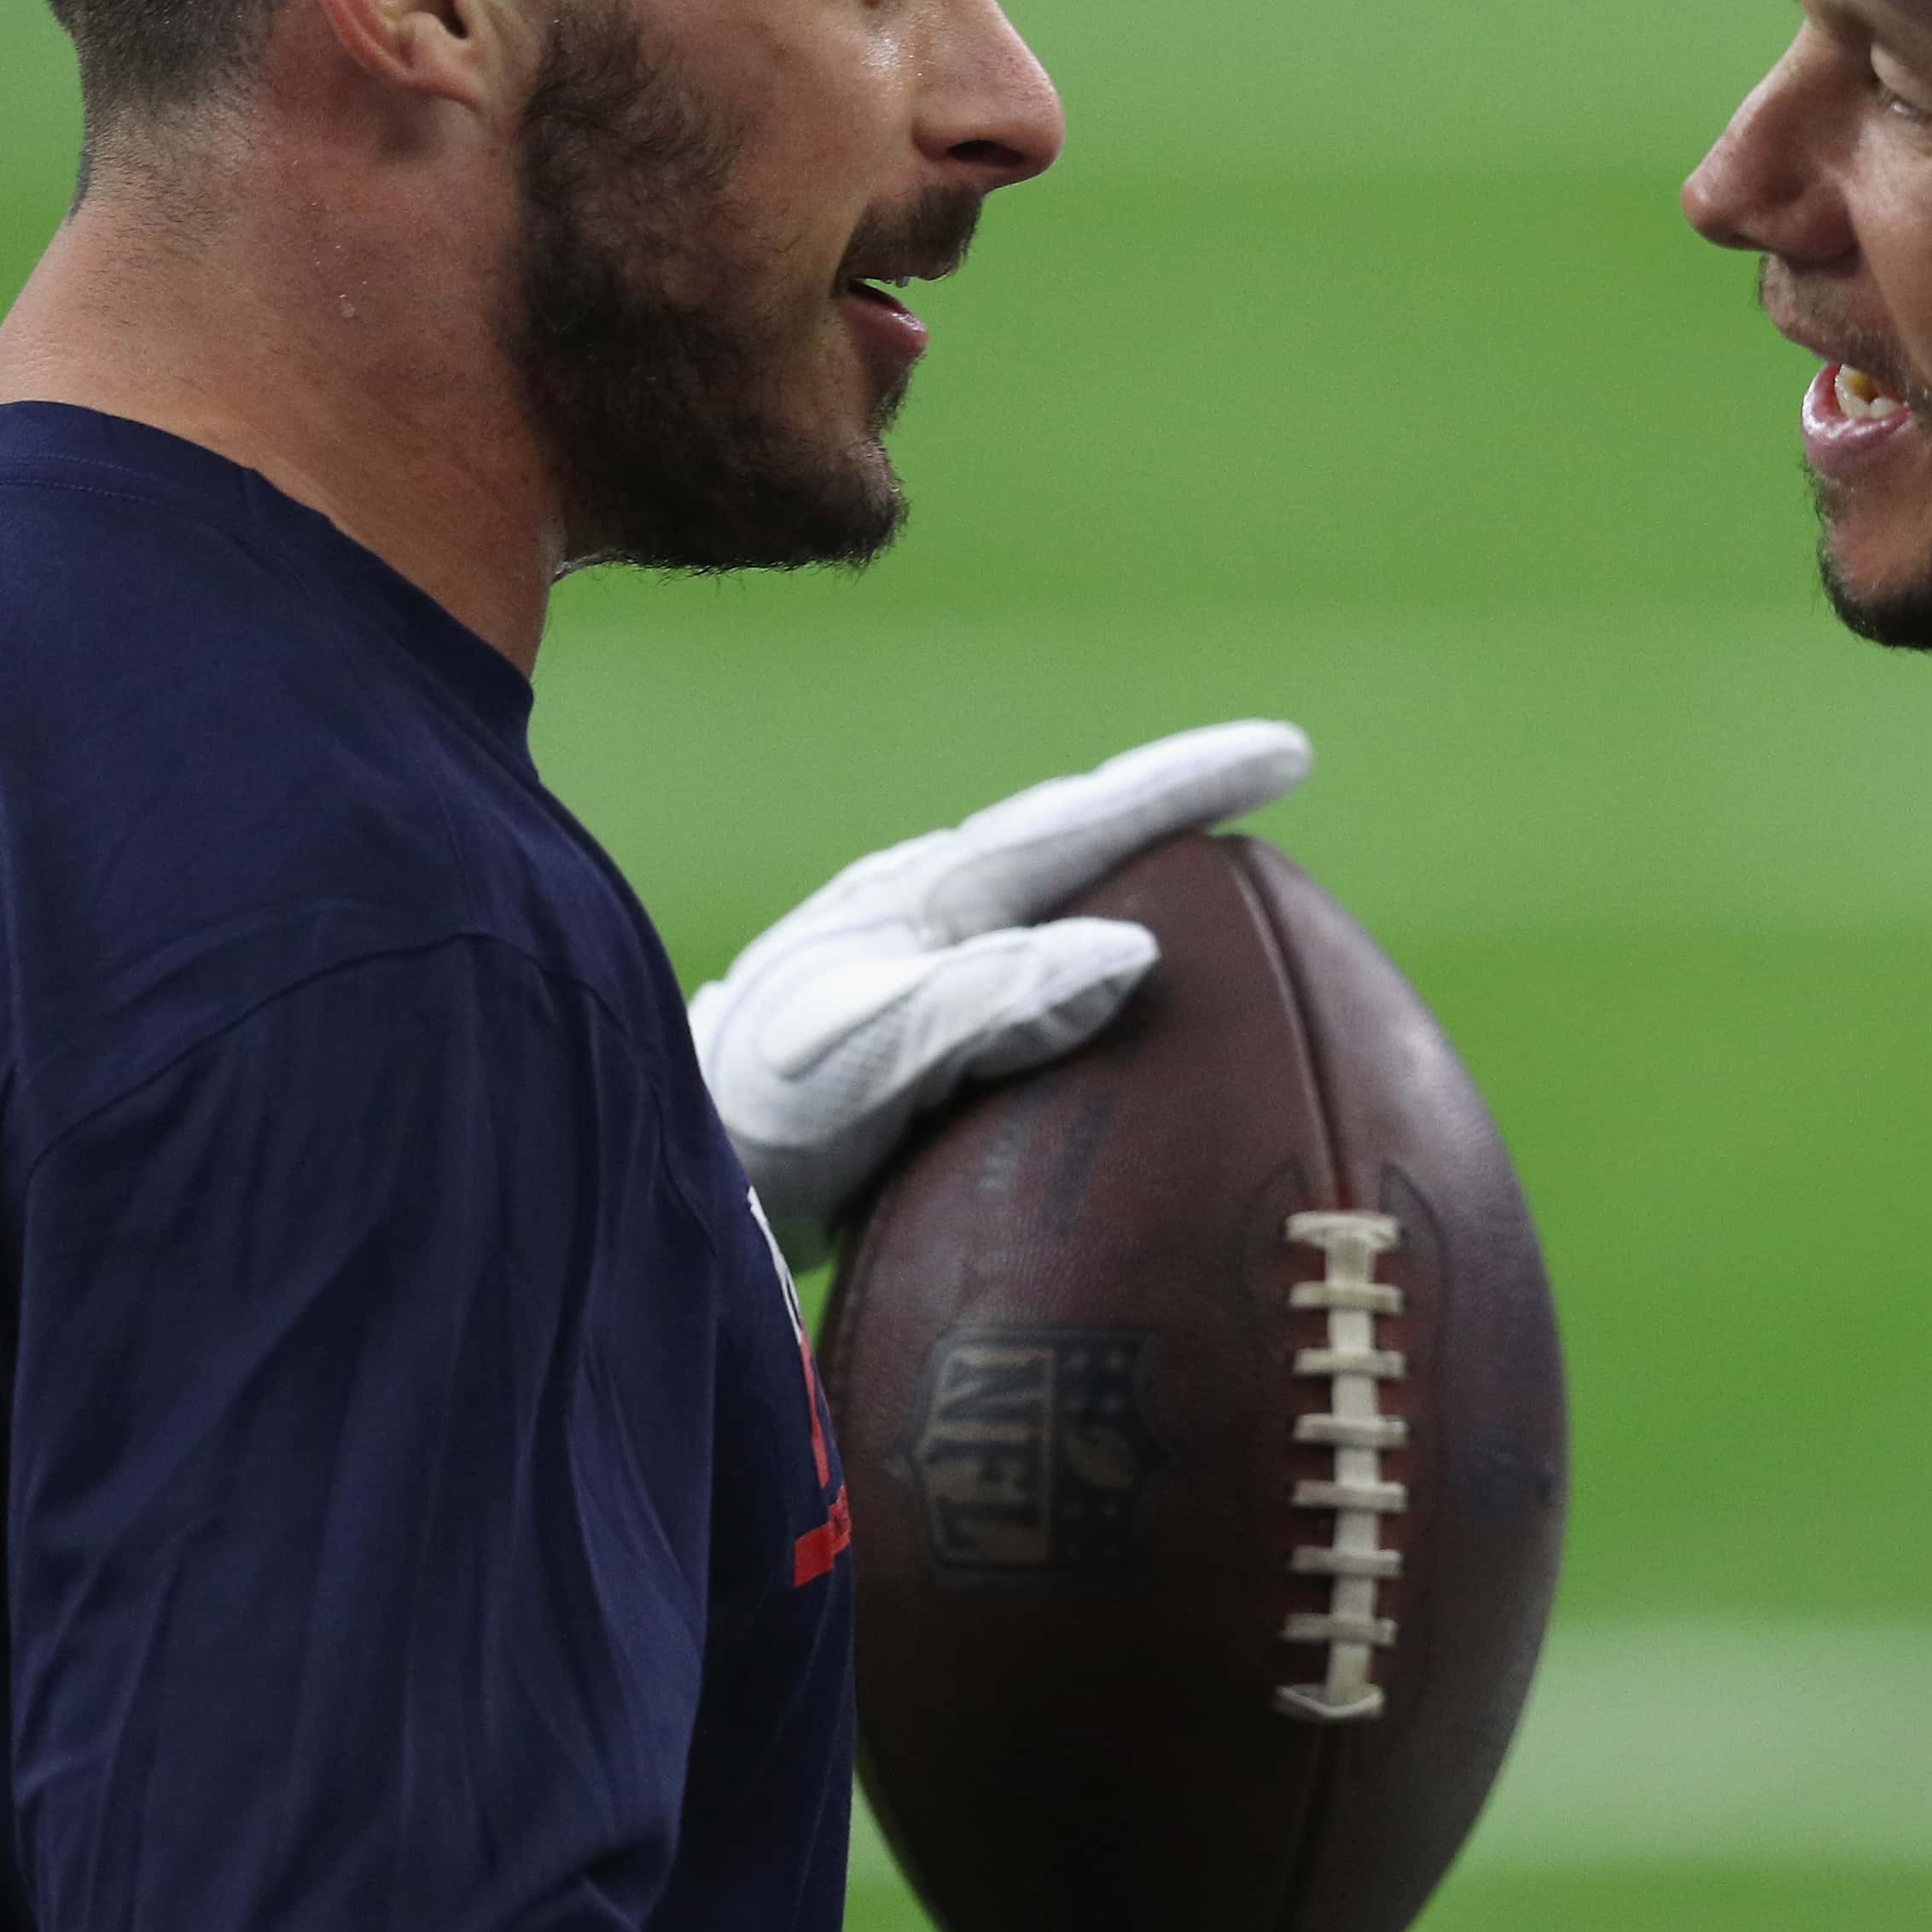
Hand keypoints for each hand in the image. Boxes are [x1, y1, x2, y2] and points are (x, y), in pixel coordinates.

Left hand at [688, 720, 1312, 1239]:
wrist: (645, 1178)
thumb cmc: (750, 1120)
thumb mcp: (867, 1059)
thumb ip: (988, 1001)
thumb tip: (1129, 948)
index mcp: (923, 898)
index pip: (1078, 821)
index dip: (1184, 784)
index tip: (1286, 753)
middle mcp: (921, 914)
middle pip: (1067, 835)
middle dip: (1168, 804)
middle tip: (1271, 772)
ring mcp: (911, 968)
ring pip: (1045, 898)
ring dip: (1128, 872)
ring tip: (1215, 875)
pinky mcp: (906, 1033)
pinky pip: (1026, 975)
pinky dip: (1086, 966)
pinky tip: (1115, 1013)